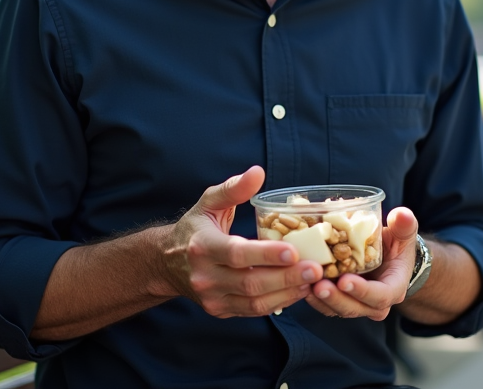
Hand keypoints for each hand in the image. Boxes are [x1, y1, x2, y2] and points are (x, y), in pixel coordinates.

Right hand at [161, 166, 321, 317]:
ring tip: (312, 281)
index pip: (237, 254)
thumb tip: (258, 172)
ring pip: (254, 302)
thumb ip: (233, 188)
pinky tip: (297, 290)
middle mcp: (205, 276)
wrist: (166, 263)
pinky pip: (252, 311)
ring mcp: (212, 297)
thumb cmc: (194, 229)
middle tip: (316, 269)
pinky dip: (278, 303)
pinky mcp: (220, 310)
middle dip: (286, 277)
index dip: (266, 255)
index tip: (294, 251)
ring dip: (286, 293)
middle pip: (250, 283)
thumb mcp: (208, 203)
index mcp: (203, 246)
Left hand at [305, 206, 417, 320]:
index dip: (362, 291)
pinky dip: (312, 297)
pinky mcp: (339, 300)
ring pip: (337, 309)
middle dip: (336, 298)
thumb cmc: (396, 246)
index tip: (345, 280)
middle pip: (354, 308)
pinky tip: (299, 283)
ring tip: (305, 284)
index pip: (379, 296)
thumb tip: (403, 215)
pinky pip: (325, 305)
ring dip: (320, 299)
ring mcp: (355, 304)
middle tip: (319, 286)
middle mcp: (374, 303)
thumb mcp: (403, 234)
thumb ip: (404, 225)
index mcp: (392, 289)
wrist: (388, 258)